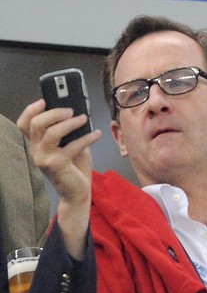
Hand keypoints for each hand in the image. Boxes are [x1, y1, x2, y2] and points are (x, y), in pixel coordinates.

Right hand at [17, 99, 101, 258]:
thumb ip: (69, 131)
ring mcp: (45, 159)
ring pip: (51, 134)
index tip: (44, 100)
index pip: (23, 124)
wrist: (78, 192)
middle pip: (36, 124)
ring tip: (84, 118)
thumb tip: (78, 112)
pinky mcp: (58, 166)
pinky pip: (73, 146)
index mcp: (36, 144)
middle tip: (71, 110)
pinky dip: (87, 137)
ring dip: (70, 123)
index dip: (30, 110)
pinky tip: (97, 133)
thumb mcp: (70, 144)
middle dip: (54, 113)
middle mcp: (36, 151)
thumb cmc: (74, 166)